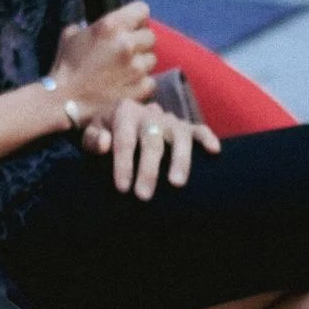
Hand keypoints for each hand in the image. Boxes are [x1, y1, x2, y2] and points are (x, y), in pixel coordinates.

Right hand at [47, 2, 156, 126]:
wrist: (64, 101)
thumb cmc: (66, 66)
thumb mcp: (72, 35)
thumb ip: (92, 26)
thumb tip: (104, 28)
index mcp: (112, 25)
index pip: (142, 10)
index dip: (136, 18)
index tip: (130, 27)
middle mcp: (128, 43)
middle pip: (150, 36)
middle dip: (139, 42)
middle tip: (126, 52)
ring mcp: (137, 67)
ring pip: (152, 59)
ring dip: (141, 63)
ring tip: (125, 71)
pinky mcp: (142, 88)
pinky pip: (150, 80)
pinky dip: (141, 83)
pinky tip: (127, 86)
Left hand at [81, 93, 220, 198]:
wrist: (123, 118)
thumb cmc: (107, 132)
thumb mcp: (93, 132)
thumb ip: (93, 139)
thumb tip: (105, 143)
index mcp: (125, 112)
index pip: (124, 140)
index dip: (123, 165)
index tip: (123, 188)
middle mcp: (150, 113)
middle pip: (152, 141)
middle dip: (148, 170)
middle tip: (143, 196)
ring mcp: (170, 120)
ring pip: (180, 137)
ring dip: (180, 160)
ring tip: (176, 184)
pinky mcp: (186, 127)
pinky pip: (199, 130)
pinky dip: (207, 138)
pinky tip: (214, 151)